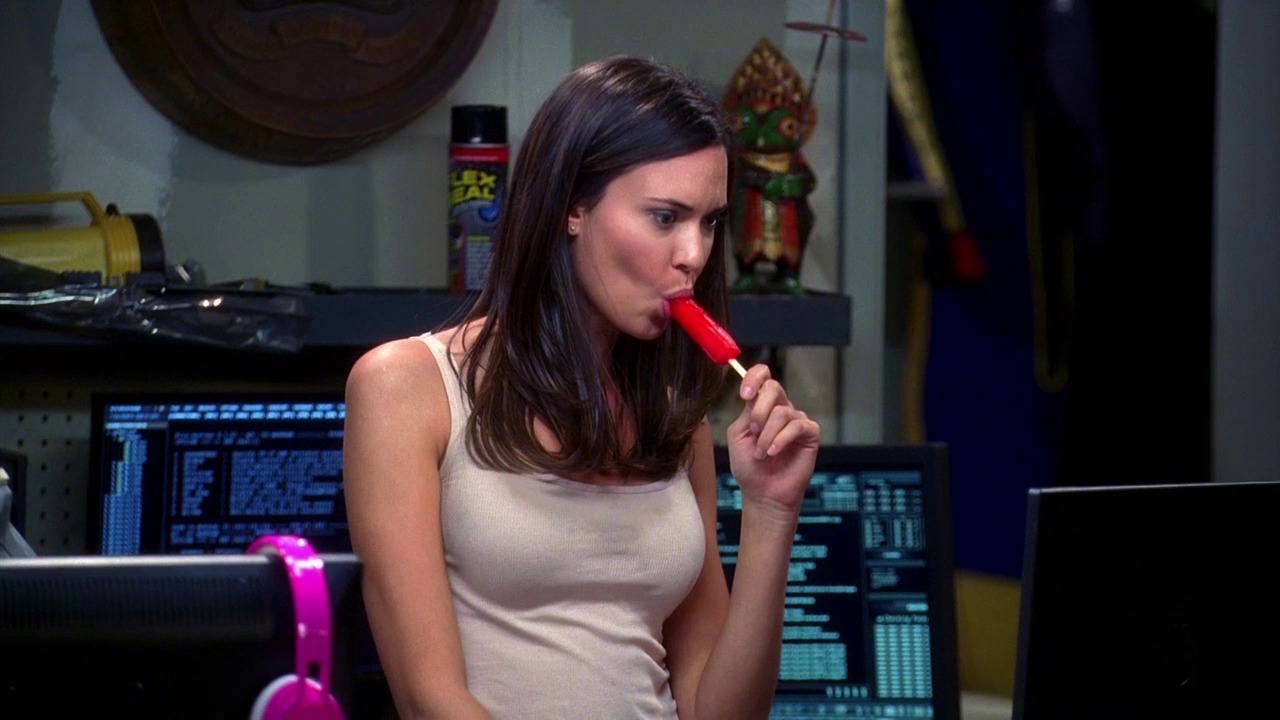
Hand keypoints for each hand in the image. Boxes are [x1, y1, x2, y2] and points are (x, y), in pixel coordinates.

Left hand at [725, 364, 820, 513]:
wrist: (763, 493)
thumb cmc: (749, 466)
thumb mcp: (738, 435)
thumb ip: (746, 412)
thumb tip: (754, 394)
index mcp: (761, 405)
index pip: (762, 377)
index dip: (754, 378)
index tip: (744, 393)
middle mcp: (780, 408)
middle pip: (773, 388)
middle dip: (759, 411)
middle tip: (753, 432)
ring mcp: (796, 420)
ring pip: (782, 411)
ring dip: (766, 435)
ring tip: (762, 453)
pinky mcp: (810, 434)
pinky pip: (797, 426)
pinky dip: (781, 439)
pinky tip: (773, 452)